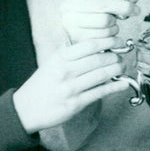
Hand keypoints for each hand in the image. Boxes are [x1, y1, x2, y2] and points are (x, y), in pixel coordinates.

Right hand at [13, 37, 129, 133]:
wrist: (25, 110)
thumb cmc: (40, 85)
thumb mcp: (51, 63)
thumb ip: (69, 54)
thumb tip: (92, 44)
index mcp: (60, 58)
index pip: (89, 45)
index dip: (108, 41)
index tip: (117, 41)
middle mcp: (65, 71)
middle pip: (98, 59)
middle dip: (115, 57)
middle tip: (121, 56)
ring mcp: (71, 88)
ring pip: (101, 75)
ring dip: (117, 70)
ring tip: (123, 67)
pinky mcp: (75, 103)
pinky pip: (99, 93)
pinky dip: (115, 88)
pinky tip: (124, 84)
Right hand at [61, 0, 139, 42]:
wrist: (78, 34)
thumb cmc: (94, 13)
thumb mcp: (105, 0)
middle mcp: (67, 7)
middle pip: (103, 4)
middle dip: (124, 7)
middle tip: (136, 10)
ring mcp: (70, 24)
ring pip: (106, 21)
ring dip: (116, 23)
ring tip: (114, 23)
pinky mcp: (77, 39)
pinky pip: (104, 36)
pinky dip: (113, 34)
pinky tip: (110, 32)